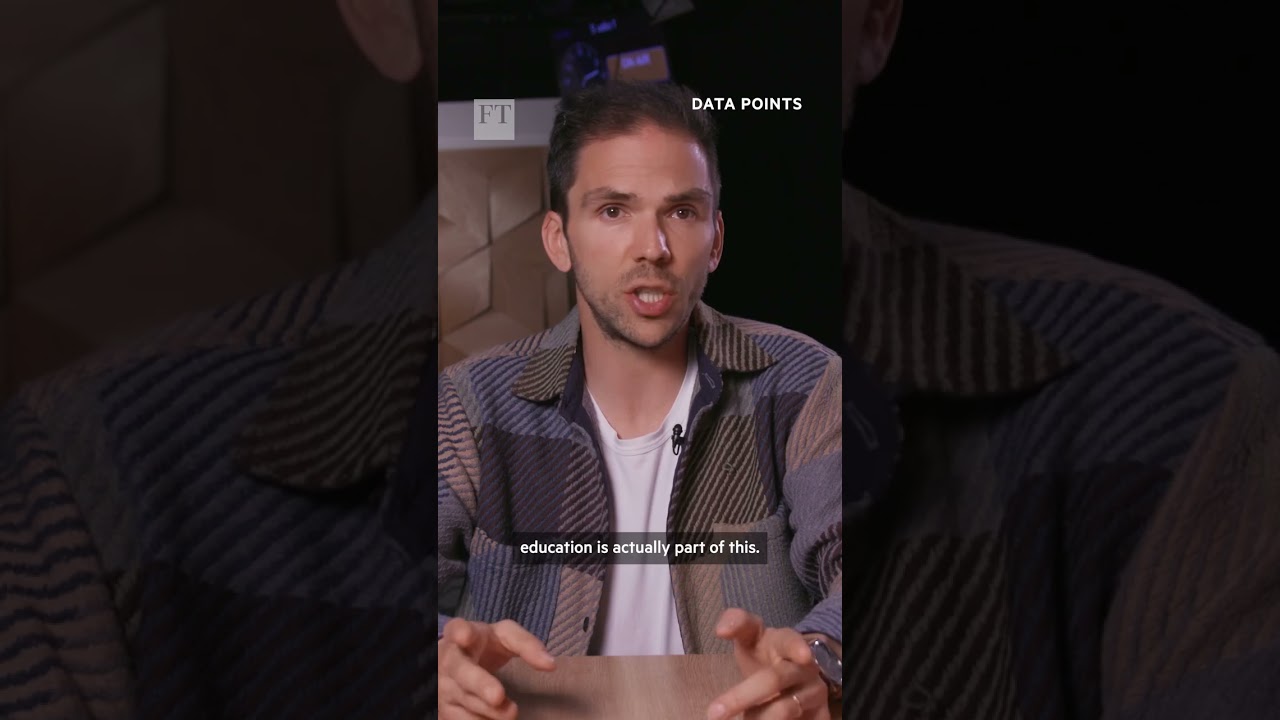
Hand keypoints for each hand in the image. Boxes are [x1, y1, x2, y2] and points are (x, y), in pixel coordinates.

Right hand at [438, 618, 556, 718]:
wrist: (457, 660)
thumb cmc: (485, 645)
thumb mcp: (505, 636)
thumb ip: (527, 645)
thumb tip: (550, 664)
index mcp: (463, 633)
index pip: (457, 628)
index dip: (460, 632)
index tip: (466, 636)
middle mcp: (448, 659)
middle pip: (461, 671)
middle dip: (479, 684)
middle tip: (497, 696)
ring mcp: (443, 685)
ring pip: (464, 700)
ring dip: (487, 710)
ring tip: (510, 713)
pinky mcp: (443, 708)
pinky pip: (461, 719)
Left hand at [706, 609, 830, 719]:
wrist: (794, 679)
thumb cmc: (764, 656)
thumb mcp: (751, 638)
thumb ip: (737, 624)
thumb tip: (721, 628)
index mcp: (787, 643)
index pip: (790, 640)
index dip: (796, 647)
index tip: (803, 655)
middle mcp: (805, 666)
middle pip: (774, 680)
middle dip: (740, 697)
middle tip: (713, 714)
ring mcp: (815, 692)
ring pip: (785, 708)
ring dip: (758, 717)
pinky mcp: (821, 715)